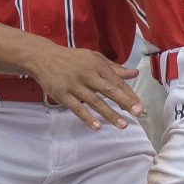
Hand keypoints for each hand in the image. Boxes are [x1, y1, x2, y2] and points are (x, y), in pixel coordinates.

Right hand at [27, 44, 142, 131]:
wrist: (43, 57)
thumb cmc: (73, 59)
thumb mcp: (94, 58)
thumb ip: (114, 67)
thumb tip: (135, 73)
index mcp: (97, 65)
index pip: (116, 80)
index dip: (129, 93)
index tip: (140, 105)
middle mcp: (87, 74)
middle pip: (109, 90)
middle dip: (124, 102)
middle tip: (138, 112)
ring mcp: (74, 85)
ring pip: (94, 101)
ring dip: (109, 113)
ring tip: (122, 125)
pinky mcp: (62, 95)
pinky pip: (76, 108)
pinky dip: (87, 117)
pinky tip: (97, 126)